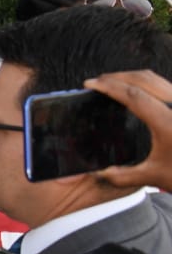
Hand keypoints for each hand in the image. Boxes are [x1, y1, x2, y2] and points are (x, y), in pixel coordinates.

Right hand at [85, 70, 171, 191]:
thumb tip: (100, 173)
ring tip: (112, 84)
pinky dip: (146, 84)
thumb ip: (123, 175)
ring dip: (131, 78)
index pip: (132, 95)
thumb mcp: (154, 177)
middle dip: (117, 76)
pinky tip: (136, 93)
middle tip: (97, 81)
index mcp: (167, 122)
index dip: (108, 87)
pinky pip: (164, 86)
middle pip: (142, 78)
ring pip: (155, 79)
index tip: (90, 84)